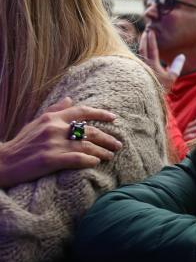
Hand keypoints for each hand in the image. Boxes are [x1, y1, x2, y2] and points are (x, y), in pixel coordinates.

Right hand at [0, 97, 121, 187]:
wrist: (2, 162)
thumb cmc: (22, 143)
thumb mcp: (36, 122)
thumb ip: (55, 110)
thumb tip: (70, 98)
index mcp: (52, 118)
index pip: (82, 111)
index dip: (100, 114)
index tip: (113, 118)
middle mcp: (55, 128)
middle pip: (89, 130)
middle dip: (107, 138)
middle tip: (118, 145)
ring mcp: (53, 144)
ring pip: (87, 145)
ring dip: (102, 151)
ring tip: (110, 156)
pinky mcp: (50, 159)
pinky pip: (78, 158)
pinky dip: (90, 160)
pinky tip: (96, 162)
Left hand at [139, 29, 183, 90]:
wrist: (147, 98)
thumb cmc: (161, 88)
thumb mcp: (172, 78)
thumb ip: (177, 66)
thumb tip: (182, 55)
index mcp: (152, 64)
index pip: (152, 48)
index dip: (151, 38)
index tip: (151, 30)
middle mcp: (143, 64)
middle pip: (142, 48)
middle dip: (144, 38)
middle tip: (146, 31)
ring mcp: (138, 67)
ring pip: (138, 53)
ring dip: (140, 45)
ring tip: (142, 39)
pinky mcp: (135, 71)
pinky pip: (136, 58)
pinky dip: (139, 53)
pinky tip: (140, 52)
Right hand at [183, 111, 195, 140]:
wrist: (186, 153)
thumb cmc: (194, 143)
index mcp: (190, 128)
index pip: (194, 120)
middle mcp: (186, 130)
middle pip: (192, 123)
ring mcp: (184, 135)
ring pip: (190, 129)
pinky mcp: (183, 141)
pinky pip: (187, 137)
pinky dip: (192, 136)